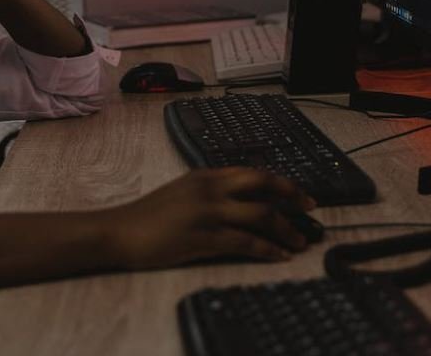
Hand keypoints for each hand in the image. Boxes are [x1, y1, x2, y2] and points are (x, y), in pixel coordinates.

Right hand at [102, 168, 316, 268]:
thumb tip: (239, 199)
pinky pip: (245, 242)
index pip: (253, 172)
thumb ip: (210, 190)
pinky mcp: (202, 237)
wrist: (119, 232)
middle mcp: (210, 188)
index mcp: (206, 175)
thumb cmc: (148, 217)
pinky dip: (267, 249)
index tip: (300, 193)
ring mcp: (207, 212)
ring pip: (260, 215)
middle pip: (263, 184)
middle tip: (311, 208)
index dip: (281, 182)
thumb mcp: (182, 191)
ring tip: (300, 241)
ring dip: (286, 229)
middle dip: (293, 196)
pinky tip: (279, 256)